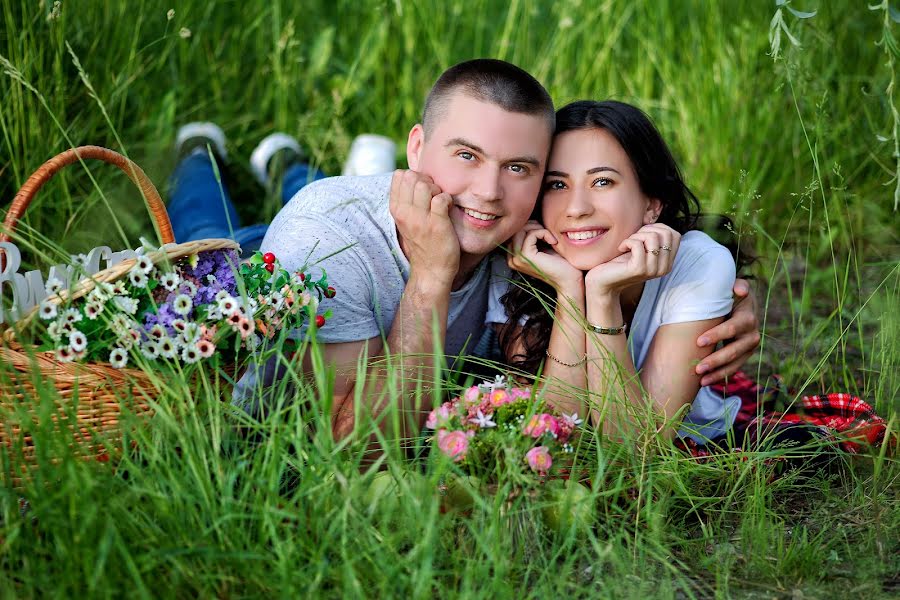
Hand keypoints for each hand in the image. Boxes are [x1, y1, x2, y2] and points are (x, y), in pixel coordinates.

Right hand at [389, 170, 458, 287]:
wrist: (431, 270)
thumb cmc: (422, 242)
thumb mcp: (406, 220)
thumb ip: (406, 199)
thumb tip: (412, 176)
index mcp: (396, 209)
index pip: (399, 176)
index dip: (415, 177)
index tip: (422, 190)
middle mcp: (405, 213)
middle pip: (412, 176)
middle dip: (426, 180)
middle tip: (433, 195)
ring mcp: (420, 219)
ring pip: (425, 185)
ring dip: (437, 189)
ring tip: (440, 202)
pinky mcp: (437, 224)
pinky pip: (441, 198)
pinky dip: (447, 199)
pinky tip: (448, 209)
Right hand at [507, 221, 582, 292]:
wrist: (568, 279)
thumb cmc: (559, 263)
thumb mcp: (542, 246)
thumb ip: (532, 236)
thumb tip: (528, 218)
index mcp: (514, 257)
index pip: (514, 232)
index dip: (529, 227)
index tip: (544, 232)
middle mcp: (512, 259)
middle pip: (516, 229)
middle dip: (532, 225)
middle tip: (547, 233)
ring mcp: (517, 259)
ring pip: (521, 230)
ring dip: (538, 228)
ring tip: (550, 237)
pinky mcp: (525, 257)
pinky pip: (530, 235)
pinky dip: (544, 233)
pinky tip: (553, 241)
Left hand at [584, 224, 680, 296]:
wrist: (603, 281)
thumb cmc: (620, 262)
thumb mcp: (641, 248)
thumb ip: (652, 237)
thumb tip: (652, 218)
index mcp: (667, 263)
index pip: (674, 235)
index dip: (658, 228)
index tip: (642, 234)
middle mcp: (663, 268)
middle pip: (666, 234)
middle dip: (647, 230)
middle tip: (633, 238)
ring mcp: (652, 270)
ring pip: (653, 237)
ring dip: (636, 235)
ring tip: (627, 243)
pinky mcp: (639, 269)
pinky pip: (637, 244)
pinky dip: (627, 241)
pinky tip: (621, 248)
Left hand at [695, 278, 760, 385]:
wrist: (742, 305)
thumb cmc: (732, 295)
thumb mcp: (736, 288)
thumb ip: (738, 286)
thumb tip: (740, 289)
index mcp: (747, 317)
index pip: (732, 328)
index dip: (717, 335)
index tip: (698, 341)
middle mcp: (752, 334)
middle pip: (734, 351)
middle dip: (715, 360)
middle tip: (697, 368)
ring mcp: (749, 347)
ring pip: (735, 363)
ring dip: (718, 373)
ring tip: (701, 381)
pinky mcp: (744, 355)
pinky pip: (733, 368)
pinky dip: (720, 376)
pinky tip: (705, 382)